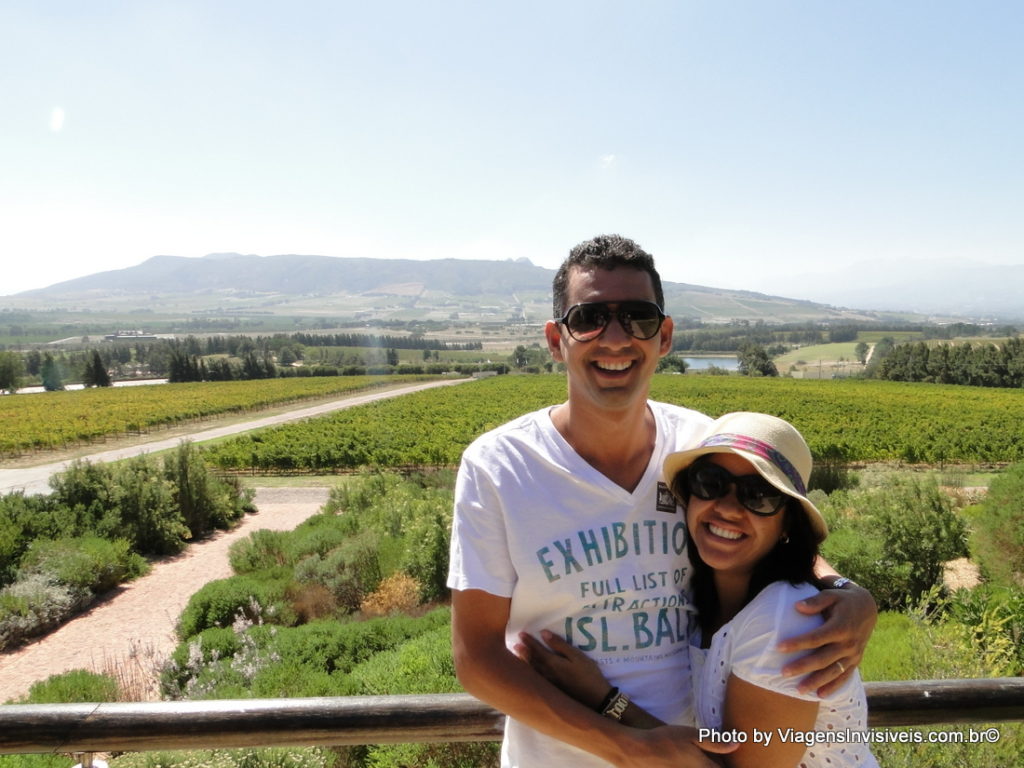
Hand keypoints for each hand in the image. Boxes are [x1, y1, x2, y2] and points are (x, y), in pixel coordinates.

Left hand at [514, 629, 611, 709]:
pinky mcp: (552, 692)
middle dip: (524, 651)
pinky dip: (531, 673)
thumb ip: (560, 645)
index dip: (529, 641)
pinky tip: (530, 672)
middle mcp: (547, 674)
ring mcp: (549, 685)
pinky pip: (537, 680)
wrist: (595, 700)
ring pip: (533, 671)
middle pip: (532, 660)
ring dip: (525, 662)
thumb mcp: (577, 656)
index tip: (521, 634)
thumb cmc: (589, 675)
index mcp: (552, 663)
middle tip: (515, 644)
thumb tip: (543, 633)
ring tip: (517, 657)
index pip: (537, 650)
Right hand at [616, 725, 735, 767]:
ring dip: (702, 766)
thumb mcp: (691, 735)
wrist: (637, 752)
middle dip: (715, 765)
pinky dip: (687, 767)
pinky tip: (683, 762)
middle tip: (712, 758)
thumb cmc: (665, 740)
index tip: (726, 761)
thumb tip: (737, 744)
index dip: (726, 765)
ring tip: (695, 759)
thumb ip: (715, 741)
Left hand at [777, 583, 876, 696]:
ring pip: (833, 672)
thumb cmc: (843, 599)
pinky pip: (845, 676)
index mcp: (841, 627)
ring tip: (798, 690)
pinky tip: (820, 695)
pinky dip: (834, 687)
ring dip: (816, 682)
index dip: (798, 643)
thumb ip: (815, 601)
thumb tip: (797, 606)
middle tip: (783, 673)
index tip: (779, 647)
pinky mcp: (856, 660)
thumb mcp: (831, 594)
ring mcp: (853, 654)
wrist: (868, 608)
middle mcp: (848, 643)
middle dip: (803, 667)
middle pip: (822, 658)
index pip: (815, 638)